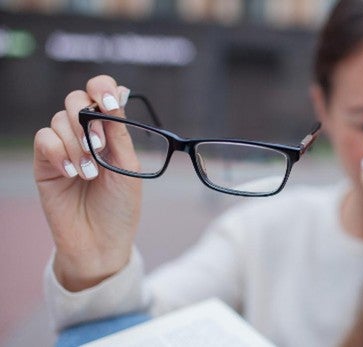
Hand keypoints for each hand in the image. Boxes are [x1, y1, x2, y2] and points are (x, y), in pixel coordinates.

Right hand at [34, 75, 140, 290]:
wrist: (101, 242)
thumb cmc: (120, 207)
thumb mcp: (128, 168)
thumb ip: (119, 134)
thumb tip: (115, 99)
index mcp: (111, 132)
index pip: (102, 94)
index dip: (103, 88)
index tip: (109, 102)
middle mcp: (86, 135)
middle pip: (75, 99)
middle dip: (87, 119)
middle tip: (98, 147)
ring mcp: (64, 148)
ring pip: (60, 119)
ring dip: (76, 144)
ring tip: (89, 174)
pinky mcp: (45, 163)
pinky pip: (44, 139)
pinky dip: (58, 152)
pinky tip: (71, 173)